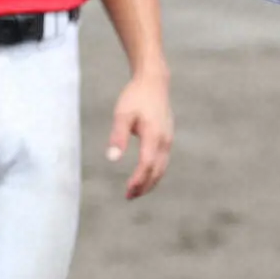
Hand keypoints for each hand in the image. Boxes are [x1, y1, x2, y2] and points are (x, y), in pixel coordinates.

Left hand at [105, 72, 173, 199]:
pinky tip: (144, 174)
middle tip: (129, 197)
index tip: (127, 192)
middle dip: (144, 186)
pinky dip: (155, 171)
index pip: (147, 165)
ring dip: (150, 181)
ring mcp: (168, 138)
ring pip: (162, 167)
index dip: (138, 181)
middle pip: (157, 171)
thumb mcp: (122, 114)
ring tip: (135, 191)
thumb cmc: (135, 97)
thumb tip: (111, 158)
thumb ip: (117, 136)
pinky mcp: (167, 136)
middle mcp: (165, 140)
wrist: (154, 81)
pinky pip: (163, 160)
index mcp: (154, 136)